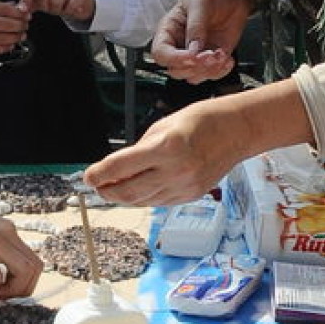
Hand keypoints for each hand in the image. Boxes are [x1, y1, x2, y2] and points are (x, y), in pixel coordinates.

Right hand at [0, 0, 29, 55]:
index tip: (25, 13)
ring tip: (21, 35)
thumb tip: (11, 7)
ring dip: (14, 37)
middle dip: (18, 25)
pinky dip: (3, 47)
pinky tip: (10, 44)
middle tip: (25, 24)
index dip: (17, 12)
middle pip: (4, 25)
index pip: (3, 9)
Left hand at [18, 0, 94, 22]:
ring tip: (60, 8)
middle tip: (50, 9)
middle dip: (45, 6)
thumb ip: (31, 0)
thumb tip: (20, 8)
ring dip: (57, 10)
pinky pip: (70, 5)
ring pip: (56, 1)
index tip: (24, 9)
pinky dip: (69, 11)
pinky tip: (71, 8)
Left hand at [83, 97, 241, 206]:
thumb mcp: (162, 127)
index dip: (99, 175)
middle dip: (107, 192)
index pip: (120, 167)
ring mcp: (184, 187)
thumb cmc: (199, 121)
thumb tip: (115, 170)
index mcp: (165, 147)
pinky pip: (158, 202)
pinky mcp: (190, 196)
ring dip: (123, 197)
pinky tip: (137, 189)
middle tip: (97, 186)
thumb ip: (138, 151)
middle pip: (128, 192)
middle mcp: (175, 170)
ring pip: (142, 201)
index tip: (88, 177)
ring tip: (113, 189)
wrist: (236, 131)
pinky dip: (143, 198)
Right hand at [150, 0, 253, 83]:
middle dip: (195, 66)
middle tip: (211, 54)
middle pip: (176, 70)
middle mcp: (179, 45)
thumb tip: (193, 49)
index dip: (175, 59)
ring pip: (192, 76)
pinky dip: (220, 71)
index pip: (160, 53)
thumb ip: (195, 26)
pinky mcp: (210, 59)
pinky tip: (227, 58)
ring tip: (221, 55)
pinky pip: (210, 75)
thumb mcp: (201, 2)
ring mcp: (195, 54)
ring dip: (209, 70)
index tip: (193, 55)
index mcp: (168, 31)